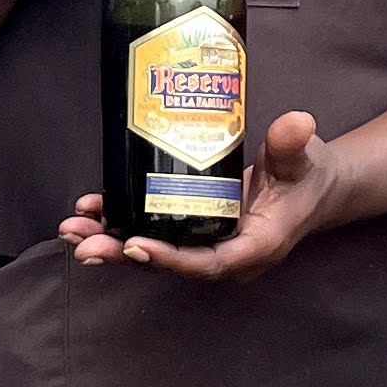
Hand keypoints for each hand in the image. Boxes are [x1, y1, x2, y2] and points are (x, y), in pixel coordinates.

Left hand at [57, 108, 346, 279]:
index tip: (134, 245)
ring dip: (110, 242)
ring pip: (153, 251)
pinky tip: (92, 211)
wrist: (314, 187)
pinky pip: (154, 233)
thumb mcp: (304, 159)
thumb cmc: (308, 176)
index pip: (207, 262)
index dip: (169, 258)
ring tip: (73, 229)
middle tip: (82, 243)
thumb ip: (293, 144)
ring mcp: (206, 244)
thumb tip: (297, 123)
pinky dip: (121, 224)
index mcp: (254, 247)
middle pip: (168, 263)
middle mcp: (225, 254)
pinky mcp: (194, 229)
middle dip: (121, 253)